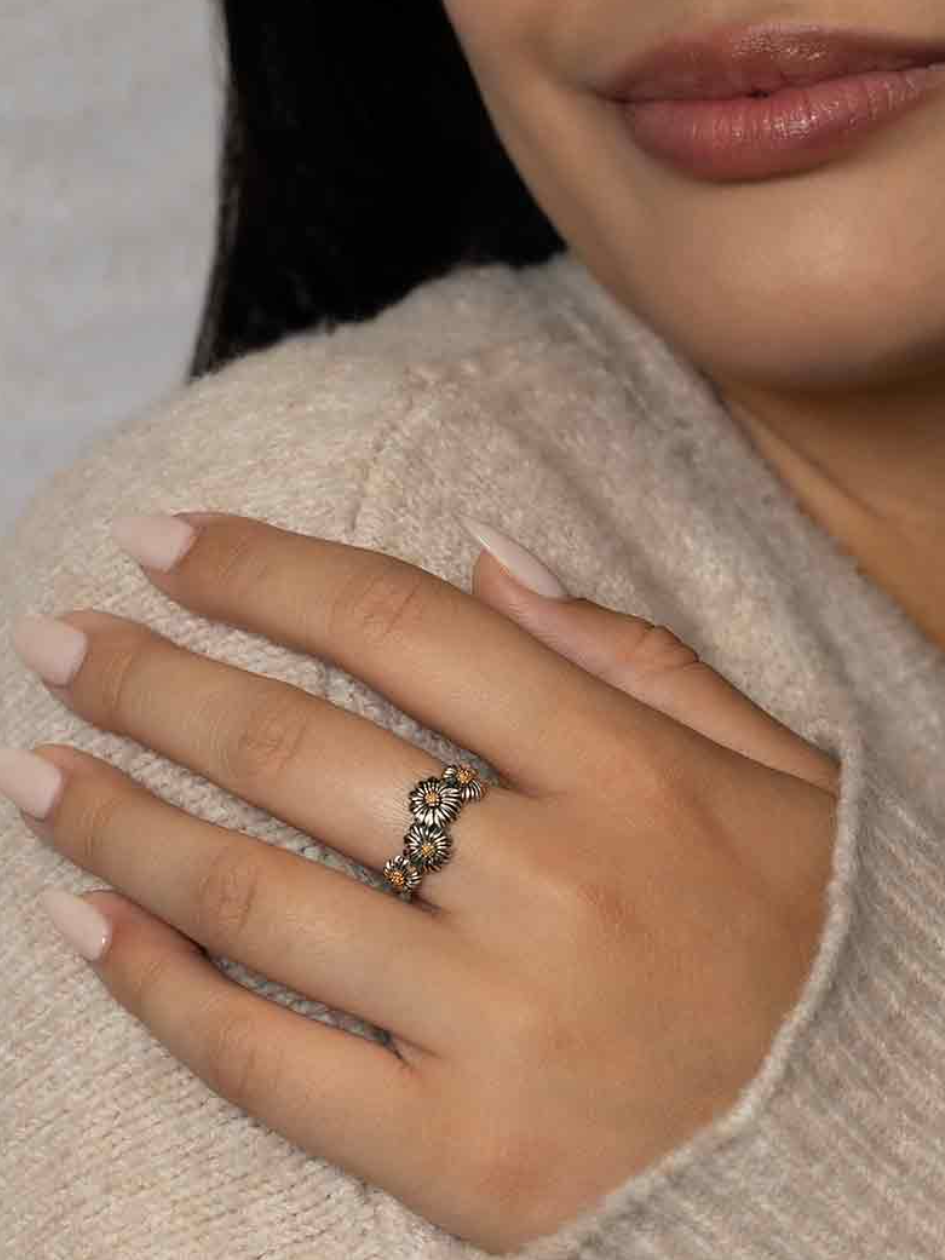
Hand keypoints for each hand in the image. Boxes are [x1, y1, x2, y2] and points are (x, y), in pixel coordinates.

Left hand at [9, 512, 837, 1254]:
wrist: (853, 1141)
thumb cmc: (805, 932)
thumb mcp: (771, 765)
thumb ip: (629, 653)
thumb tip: (484, 555)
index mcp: (625, 771)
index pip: (402, 626)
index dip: (267, 571)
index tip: (169, 543)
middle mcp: (552, 882)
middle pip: (299, 749)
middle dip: (154, 682)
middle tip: (61, 643)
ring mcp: (495, 1025)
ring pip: (254, 896)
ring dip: (120, 820)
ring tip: (37, 768)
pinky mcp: (455, 1155)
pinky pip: (265, 1060)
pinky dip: (157, 988)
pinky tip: (85, 924)